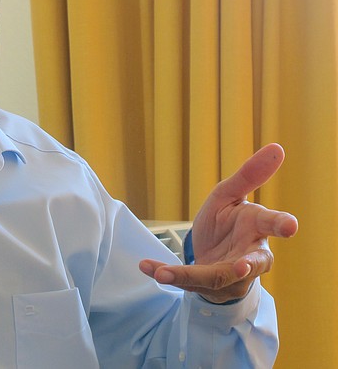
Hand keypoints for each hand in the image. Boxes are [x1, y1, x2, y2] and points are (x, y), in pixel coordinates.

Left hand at [139, 143, 297, 303]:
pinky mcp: (208, 286)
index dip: (282, 225)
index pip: (273, 226)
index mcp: (258, 229)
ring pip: (214, 277)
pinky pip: (185, 281)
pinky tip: (145, 266)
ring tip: (164, 274)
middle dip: (245, 267)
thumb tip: (277, 148)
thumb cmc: (228, 222)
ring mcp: (230, 276)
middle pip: (249, 263)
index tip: (290, 226)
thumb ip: (248, 176)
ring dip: (187, 275)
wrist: (213, 253)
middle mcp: (249, 257)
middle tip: (240, 267)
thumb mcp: (229, 195)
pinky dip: (164, 272)